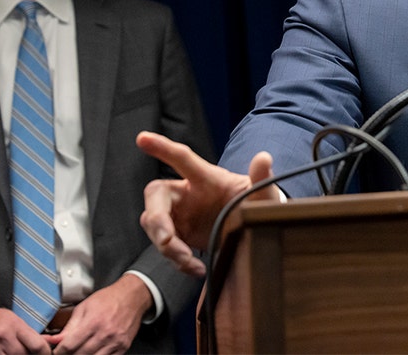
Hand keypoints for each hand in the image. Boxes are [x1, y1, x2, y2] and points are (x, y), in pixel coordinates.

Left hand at [42, 275, 148, 353]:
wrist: (132, 296)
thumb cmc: (108, 299)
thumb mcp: (84, 307)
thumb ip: (69, 326)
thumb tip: (53, 340)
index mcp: (93, 322)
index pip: (69, 346)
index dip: (59, 351)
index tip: (57, 351)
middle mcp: (105, 334)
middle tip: (68, 351)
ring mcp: (116, 342)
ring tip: (80, 350)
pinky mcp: (124, 347)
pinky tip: (93, 351)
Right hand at [137, 131, 277, 276]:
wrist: (256, 232)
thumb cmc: (256, 203)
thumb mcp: (262, 193)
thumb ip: (262, 178)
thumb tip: (264, 158)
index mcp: (206, 177)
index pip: (182, 158)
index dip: (163, 148)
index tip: (143, 138)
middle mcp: (187, 193)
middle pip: (156, 195)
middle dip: (157, 217)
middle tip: (168, 239)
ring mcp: (180, 214)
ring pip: (155, 223)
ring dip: (167, 245)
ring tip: (188, 260)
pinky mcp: (180, 235)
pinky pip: (166, 246)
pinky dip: (177, 260)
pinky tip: (196, 269)